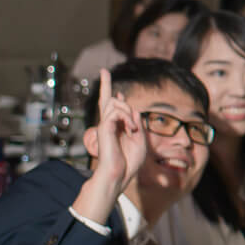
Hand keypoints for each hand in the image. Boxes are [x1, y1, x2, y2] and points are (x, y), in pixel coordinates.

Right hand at [83, 70, 144, 193]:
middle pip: (106, 100)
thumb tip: (133, 108)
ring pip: (116, 104)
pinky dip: (128, 118)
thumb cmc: (129, 162)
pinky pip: (117, 112)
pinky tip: (131, 129)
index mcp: (119, 128)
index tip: (114, 88)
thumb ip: (137, 123)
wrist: (119, 174)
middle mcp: (110, 125)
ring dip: (129, 112)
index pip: (114, 109)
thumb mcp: (140, 139)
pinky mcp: (104, 128)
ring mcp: (106, 126)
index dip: (113, 96)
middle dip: (105, 85)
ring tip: (133, 128)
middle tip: (104, 71)